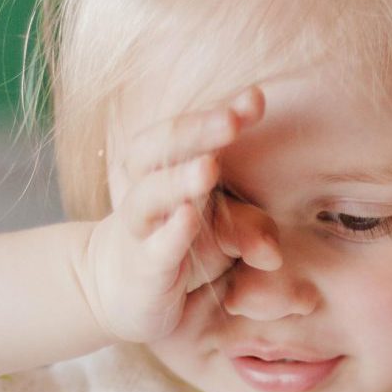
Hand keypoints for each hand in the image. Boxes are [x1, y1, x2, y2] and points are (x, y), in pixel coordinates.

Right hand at [73, 87, 284, 343]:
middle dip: (196, 131)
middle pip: (161, 149)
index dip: (221, 112)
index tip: (255, 98)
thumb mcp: (221, 236)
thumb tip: (274, 253)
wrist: (117, 292)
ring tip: (209, 166)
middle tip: (231, 119)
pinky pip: (154, 249)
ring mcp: (141, 230)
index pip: (191, 133)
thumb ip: (250, 230)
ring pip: (150, 196)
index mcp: (165, 167)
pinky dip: (170, 234)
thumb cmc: (178, 249)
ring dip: (179, 179)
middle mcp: (148, 189)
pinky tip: (188, 218)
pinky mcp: (141, 270)